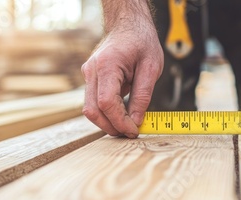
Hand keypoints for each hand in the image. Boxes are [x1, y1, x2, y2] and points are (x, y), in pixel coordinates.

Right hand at [81, 18, 163, 137]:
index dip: (120, 121)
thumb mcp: (151, 67)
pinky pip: (95, 102)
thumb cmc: (141, 42)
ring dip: (108, 122)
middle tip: (131, 133)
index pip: (107, 103)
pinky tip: (123, 116)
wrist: (129, 25)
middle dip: (111, 127)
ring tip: (128, 127)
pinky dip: (107, 113)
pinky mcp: (91, 79)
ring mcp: (88, 75)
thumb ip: (143, 96)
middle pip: (93, 110)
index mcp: (107, 65)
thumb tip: (136, 121)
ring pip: (91, 109)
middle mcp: (92, 71)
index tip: (134, 131)